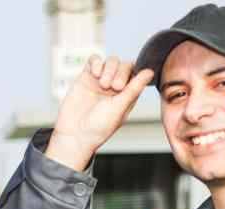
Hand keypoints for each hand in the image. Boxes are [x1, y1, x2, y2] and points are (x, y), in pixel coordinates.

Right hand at [46, 55, 154, 170]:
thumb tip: (150, 72)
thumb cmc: (98, 127)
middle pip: (124, 65)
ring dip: (109, 68)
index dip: (134, 73)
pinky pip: (94, 60)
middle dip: (120, 72)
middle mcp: (115, 87)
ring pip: (111, 61)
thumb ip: (134, 88)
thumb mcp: (120, 107)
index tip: (124, 86)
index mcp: (127, 95)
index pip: (136, 74)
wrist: (74, 133)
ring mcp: (100, 81)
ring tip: (102, 84)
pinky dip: (96, 63)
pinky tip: (94, 74)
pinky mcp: (86, 77)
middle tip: (114, 87)